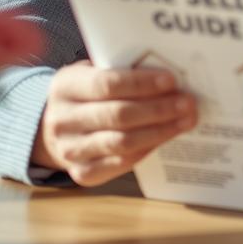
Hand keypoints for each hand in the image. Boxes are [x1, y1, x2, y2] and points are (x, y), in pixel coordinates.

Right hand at [32, 60, 197, 185]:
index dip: (141, 83)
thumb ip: (122, 70)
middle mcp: (62, 120)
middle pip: (118, 115)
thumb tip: (170, 74)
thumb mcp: (93, 73)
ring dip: (160, 131)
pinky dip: (147, 150)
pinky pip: (120, 163)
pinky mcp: (82, 173)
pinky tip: (166, 137)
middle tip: (188, 103)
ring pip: (122, 142)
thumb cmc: (87, 94)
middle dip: (158, 109)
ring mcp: (70, 150)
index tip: (172, 80)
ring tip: (186, 120)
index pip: (106, 84)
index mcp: (66, 86)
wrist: (53, 127)